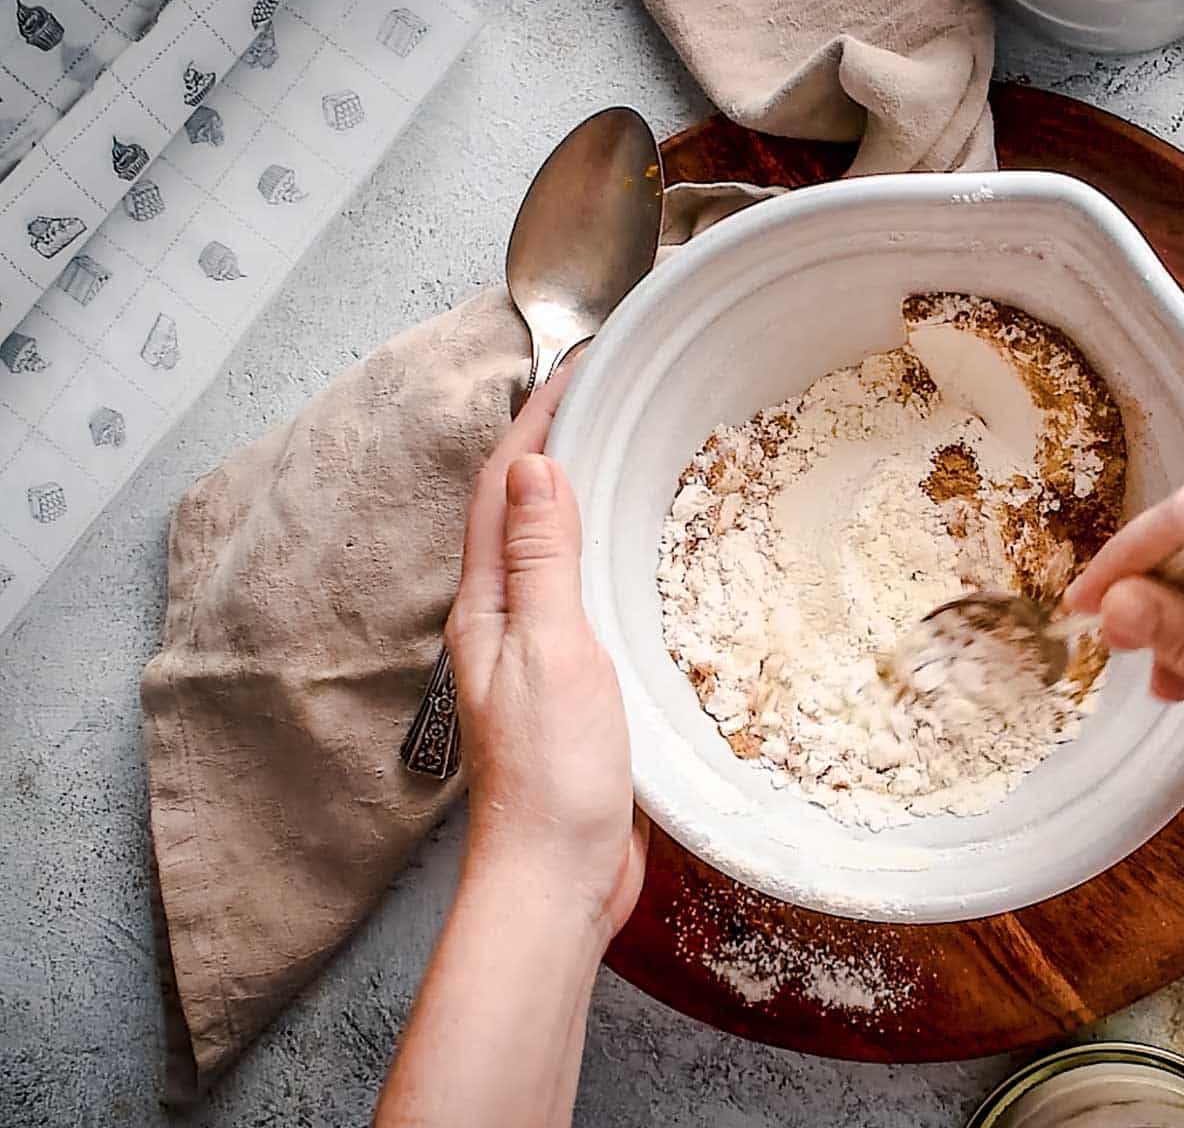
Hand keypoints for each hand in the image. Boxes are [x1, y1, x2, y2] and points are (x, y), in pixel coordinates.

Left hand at [445, 368, 645, 937]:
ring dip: (579, 492)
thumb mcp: (552, 650)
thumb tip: (533, 464)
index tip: (579, 363)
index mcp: (486, 605)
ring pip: (553, 550)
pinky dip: (607, 551)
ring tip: (627, 448)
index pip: (503, 487)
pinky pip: (586, 594)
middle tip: (608, 389)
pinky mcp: (574, 686)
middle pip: (519, 509)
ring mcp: (537, 654)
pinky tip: (641, 555)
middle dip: (553, 440)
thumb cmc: (552, 772)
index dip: (535, 418)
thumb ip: (543, 560)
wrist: (558, 876)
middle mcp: (502, 621)